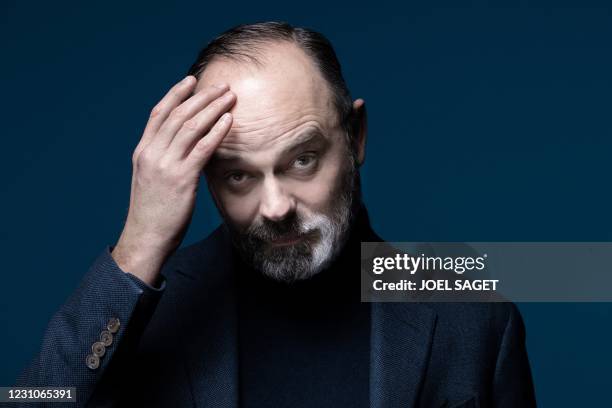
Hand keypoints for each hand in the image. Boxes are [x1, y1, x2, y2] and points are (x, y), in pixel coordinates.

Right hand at [112, 75, 234, 284]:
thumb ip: (162, 160)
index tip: (191, 81)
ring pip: (191, 126)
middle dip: (201, 96)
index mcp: (143, 152)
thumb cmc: (152, 212)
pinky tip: (229, 121)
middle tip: (221, 85)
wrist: (146, 238)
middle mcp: (151, 153)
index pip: (159, 114)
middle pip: (178, 115)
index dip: (176, 94)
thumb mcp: (151, 180)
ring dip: (212, 108)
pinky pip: (202, 148)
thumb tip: (182, 148)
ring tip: (229, 97)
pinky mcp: (181, 179)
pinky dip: (216, 131)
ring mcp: (165, 165)